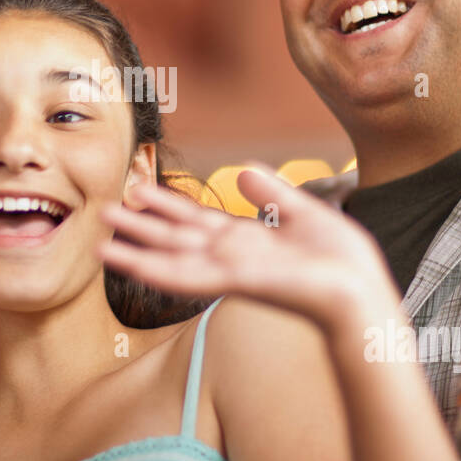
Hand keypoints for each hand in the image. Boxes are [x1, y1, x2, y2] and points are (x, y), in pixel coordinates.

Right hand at [99, 165, 400, 334]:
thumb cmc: (341, 261)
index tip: (139, 189)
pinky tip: (133, 265)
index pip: (197, 220)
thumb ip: (272, 194)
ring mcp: (229, 270)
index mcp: (245, 241)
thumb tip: (243, 170)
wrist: (360, 291)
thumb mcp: (304, 212)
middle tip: (105, 211)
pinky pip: (189, 276)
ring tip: (99, 244)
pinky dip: (158, 270)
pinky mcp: (235, 281)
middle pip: (175, 237)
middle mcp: (230, 256)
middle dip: (140, 225)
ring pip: (172, 258)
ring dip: (136, 252)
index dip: (167, 204)